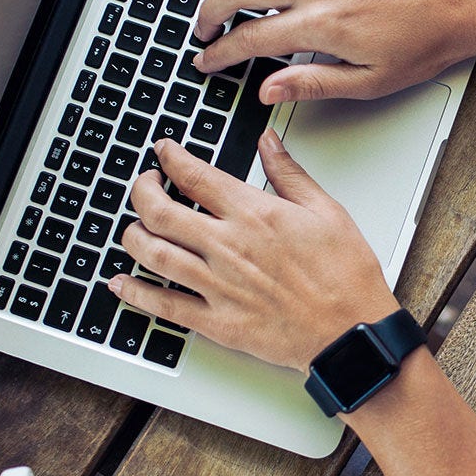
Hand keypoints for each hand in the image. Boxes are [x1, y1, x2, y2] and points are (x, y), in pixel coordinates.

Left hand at [111, 133, 398, 371]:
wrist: (352, 332)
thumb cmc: (346, 276)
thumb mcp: (327, 211)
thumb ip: (290, 174)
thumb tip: (269, 143)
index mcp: (255, 214)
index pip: (195, 176)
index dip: (170, 158)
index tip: (163, 152)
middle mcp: (229, 246)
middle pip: (160, 211)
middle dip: (142, 191)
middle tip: (144, 185)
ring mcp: (218, 285)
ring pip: (153, 254)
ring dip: (133, 235)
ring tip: (134, 227)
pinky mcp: (217, 321)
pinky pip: (164, 304)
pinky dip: (136, 292)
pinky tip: (122, 283)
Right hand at [191, 0, 475, 103]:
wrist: (460, 0)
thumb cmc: (423, 42)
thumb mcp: (369, 82)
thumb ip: (312, 84)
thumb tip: (267, 91)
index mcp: (322, 25)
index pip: (250, 38)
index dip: (220, 52)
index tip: (207, 60)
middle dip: (209, 11)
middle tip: (203, 28)